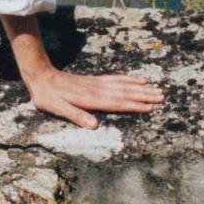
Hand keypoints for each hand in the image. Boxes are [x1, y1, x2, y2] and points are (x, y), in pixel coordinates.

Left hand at [24, 69, 165, 128]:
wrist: (42, 77)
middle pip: (125, 93)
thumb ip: (76, 116)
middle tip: (162, 98)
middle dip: (144, 96)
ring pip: (124, 86)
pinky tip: (139, 81)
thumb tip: (93, 126)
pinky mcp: (95, 81)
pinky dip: (129, 80)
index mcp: (91, 100)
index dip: (134, 106)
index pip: (117, 103)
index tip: (150, 107)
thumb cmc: (48, 97)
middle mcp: (98, 90)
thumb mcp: (57, 109)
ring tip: (157, 90)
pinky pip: (116, 79)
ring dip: (141, 88)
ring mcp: (97, 84)